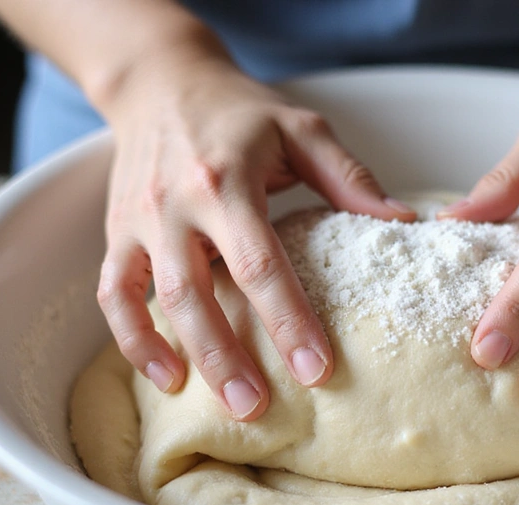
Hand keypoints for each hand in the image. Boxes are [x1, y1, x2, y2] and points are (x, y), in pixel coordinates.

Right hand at [95, 46, 414, 420]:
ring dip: (190, 357)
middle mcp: (176, 205)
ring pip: (156, 301)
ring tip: (230, 405)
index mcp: (226, 181)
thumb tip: (405, 224)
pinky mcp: (116, 234)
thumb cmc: (241, 111)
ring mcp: (139, 222)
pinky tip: (166, 376)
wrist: (161, 83)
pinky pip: (113, 294)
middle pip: (198, 293)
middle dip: (231, 356)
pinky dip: (132, 340)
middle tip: (262, 408)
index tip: (318, 368)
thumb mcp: (302, 129)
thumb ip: (350, 178)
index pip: (260, 263)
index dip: (288, 320)